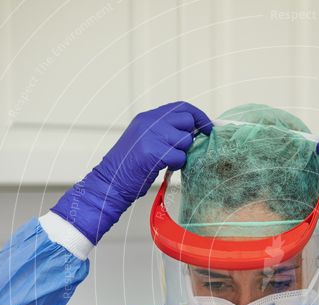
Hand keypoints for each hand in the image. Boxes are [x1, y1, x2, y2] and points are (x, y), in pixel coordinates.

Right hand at [52, 101, 211, 243]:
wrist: (110, 182)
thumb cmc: (129, 166)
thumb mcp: (145, 139)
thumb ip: (164, 131)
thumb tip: (193, 131)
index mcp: (147, 117)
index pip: (181, 107)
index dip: (198, 116)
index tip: (208, 127)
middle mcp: (149, 122)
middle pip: (186, 120)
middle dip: (190, 137)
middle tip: (182, 149)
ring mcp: (150, 135)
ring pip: (185, 139)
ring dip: (182, 153)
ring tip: (168, 161)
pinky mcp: (152, 152)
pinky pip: (179, 156)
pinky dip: (176, 164)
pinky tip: (165, 167)